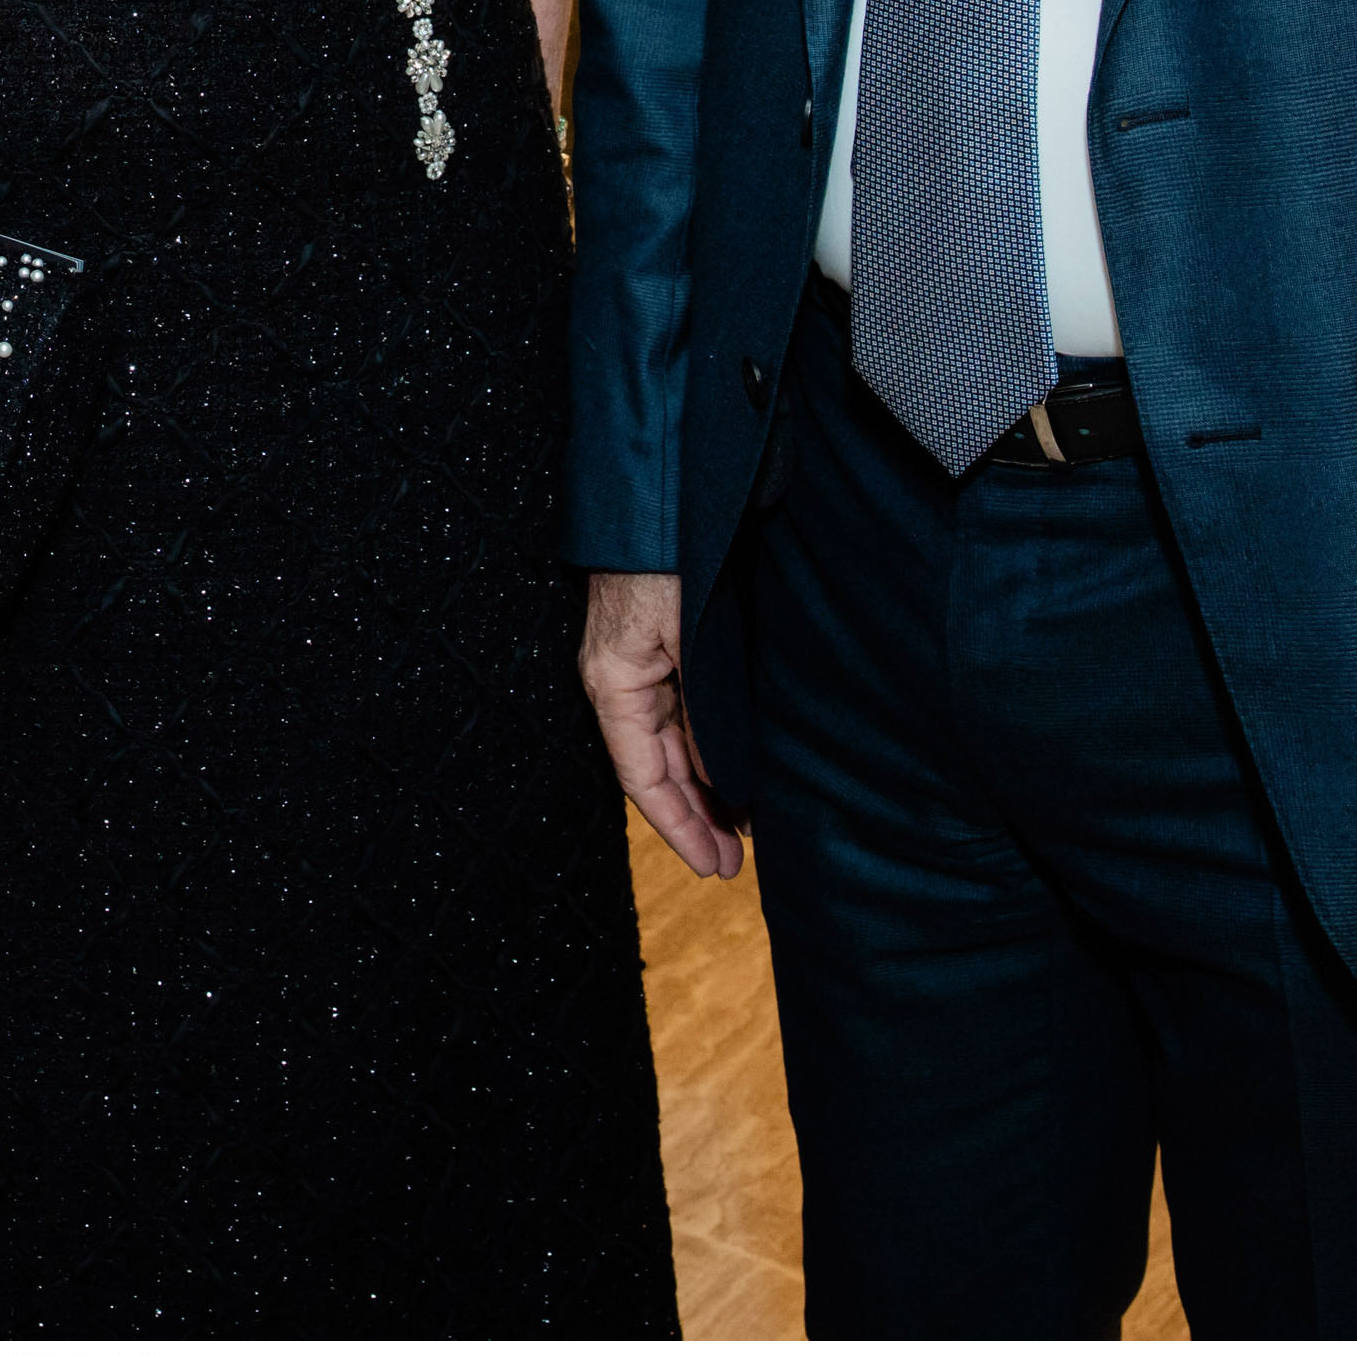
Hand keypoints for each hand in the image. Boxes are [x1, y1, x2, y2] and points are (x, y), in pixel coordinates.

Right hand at [582, 570, 741, 880]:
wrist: (659, 489)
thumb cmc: (667, 557)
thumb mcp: (689, 638)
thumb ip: (702, 709)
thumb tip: (722, 778)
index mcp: (613, 684)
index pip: (642, 778)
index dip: (679, 827)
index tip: (714, 866)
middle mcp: (620, 681)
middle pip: (656, 768)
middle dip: (696, 817)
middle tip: (737, 862)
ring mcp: (639, 663)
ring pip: (671, 743)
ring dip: (704, 786)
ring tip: (743, 828)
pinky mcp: (659, 644)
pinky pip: (679, 713)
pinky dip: (704, 747)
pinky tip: (732, 767)